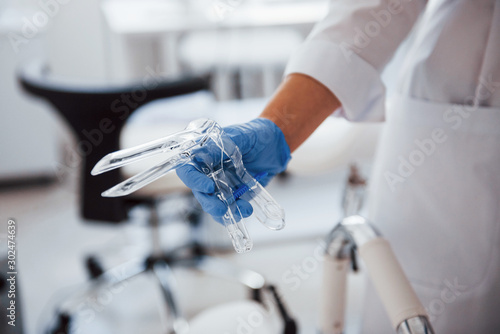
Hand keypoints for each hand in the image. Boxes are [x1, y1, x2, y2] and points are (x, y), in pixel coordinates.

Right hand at [176, 118, 290, 221]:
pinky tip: (246, 210)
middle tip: (222, 208)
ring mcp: (222, 186)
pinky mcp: (236, 196)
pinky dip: (236, 213)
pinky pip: (230, 209)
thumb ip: (223, 145)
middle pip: (200, 192)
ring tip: (241, 210)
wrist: (276, 144)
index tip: (208, 187)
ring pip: (214, 204)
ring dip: (223, 212)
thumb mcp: (241, 136)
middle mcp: (209, 173)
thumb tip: (204, 153)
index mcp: (204, 156)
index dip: (193, 180)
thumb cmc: (255, 134)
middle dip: (209, 203)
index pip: (188, 170)